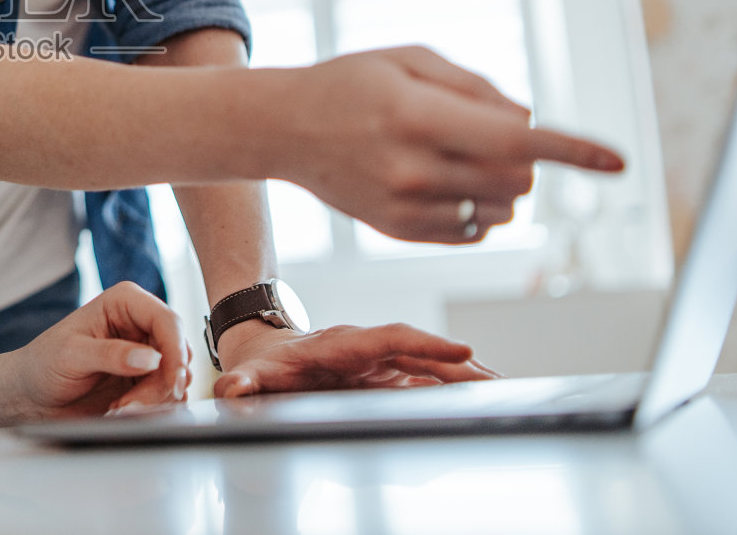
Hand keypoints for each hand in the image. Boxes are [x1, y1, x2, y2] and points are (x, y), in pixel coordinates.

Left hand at [0, 281, 191, 425]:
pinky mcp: (146, 381)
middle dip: (163, 383)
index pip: (167, 321)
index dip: (176, 350)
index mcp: (125, 302)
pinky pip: (168, 396)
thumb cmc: (43, 364)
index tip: (172, 380)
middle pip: (178, 352)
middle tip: (132, 405)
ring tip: (119, 409)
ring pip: (177, 377)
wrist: (31, 395)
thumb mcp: (71, 356)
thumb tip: (151, 359)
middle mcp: (140, 325)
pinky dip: (151, 409)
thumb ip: (111, 355)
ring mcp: (146, 354)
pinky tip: (121, 411)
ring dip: (155, 400)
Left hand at [213, 320, 497, 397]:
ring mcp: (381, 362)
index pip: (392, 338)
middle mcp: (369, 349)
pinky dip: (452, 388)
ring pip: (430, 367)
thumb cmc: (263, 365)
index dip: (427, 345)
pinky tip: (479, 399)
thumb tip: (233, 390)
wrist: (265, 352)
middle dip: (461, 366)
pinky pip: (425, 380)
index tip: (464, 352)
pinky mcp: (386, 376)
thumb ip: (243, 383)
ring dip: (465, 378)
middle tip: (501, 384)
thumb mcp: (251, 374)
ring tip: (503, 392)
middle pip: (422, 352)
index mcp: (343, 344)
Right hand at [270, 46, 624, 242]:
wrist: (284, 129)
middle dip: (527, 156)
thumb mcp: (410, 60)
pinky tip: (448, 179)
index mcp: (416, 115)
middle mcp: (412, 168)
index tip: (617, 161)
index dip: (570, 150)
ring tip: (464, 154)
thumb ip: (476, 88)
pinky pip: (473, 229)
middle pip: (516, 177)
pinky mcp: (400, 231)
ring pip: (501, 207)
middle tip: (494, 130)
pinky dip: (480, 204)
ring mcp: (405, 207)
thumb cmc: (351, 84)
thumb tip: (529, 123)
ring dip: (506, 182)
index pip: (513, 139)